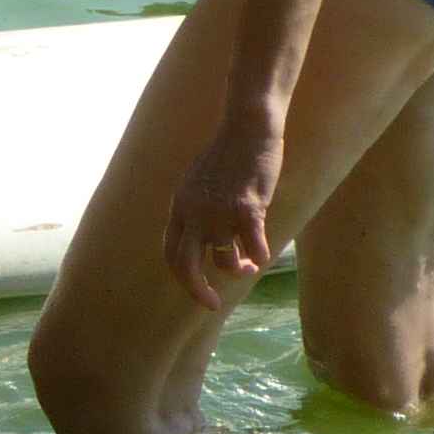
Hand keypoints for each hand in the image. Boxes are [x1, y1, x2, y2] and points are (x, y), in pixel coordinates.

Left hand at [163, 118, 282, 312]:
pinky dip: (259, 255)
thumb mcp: (197, 184)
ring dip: (238, 269)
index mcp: (179, 206)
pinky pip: (254, 248)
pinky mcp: (247, 209)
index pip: (170, 252)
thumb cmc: (226, 156)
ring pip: (225, 260)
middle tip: (211, 304)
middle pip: (186, 265)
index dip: (181, 277)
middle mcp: (194, 212)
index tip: (197, 289)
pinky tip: (263, 253)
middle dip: (197, 291)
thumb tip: (201, 241)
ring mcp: (220, 212)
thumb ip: (194, 210)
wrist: (246, 130)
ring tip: (248, 265)